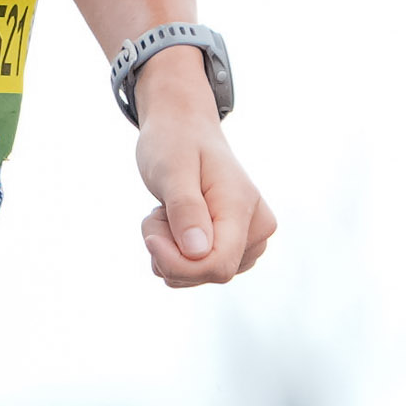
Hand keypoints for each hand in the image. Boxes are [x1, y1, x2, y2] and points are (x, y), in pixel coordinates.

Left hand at [132, 65, 274, 289]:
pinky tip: (177, 224)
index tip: (149, 237)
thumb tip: (198, 252)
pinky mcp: (237, 248)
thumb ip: (185, 209)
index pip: (217, 266)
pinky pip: (198, 271)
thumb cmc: (175, 143)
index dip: (176, 262)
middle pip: (208, 274)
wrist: (185, 129)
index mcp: (244, 207)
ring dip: (169, 252)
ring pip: (199, 276)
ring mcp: (250, 241)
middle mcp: (257, 228)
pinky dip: (176, 255)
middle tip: (158, 212)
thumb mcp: (172, 170)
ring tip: (169, 212)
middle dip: (169, 252)